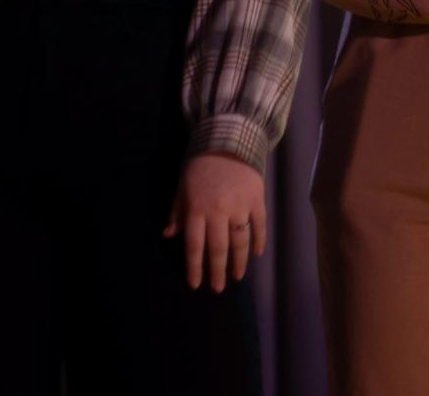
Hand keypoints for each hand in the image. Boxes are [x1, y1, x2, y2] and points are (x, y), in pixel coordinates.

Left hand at [164, 153, 266, 291]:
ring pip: (240, 241)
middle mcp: (218, 211)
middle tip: (218, 289)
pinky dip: (259, 241)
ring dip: (239, 262)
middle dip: (217, 271)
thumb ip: (177, 212)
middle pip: (218, 248)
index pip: (195, 245)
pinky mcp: (257, 199)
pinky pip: (259, 225)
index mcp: (197, 209)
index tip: (196, 284)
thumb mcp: (182, 187)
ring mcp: (240, 206)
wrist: (228, 139)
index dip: (195, 267)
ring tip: (237, 276)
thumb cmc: (200, 165)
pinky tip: (256, 254)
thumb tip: (169, 236)